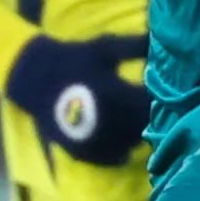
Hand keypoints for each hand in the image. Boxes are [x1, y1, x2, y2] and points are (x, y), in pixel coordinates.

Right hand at [5, 32, 148, 165]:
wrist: (34, 77)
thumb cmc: (73, 59)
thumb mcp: (104, 47)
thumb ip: (135, 46)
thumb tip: (162, 40)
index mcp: (113, 93)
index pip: (149, 104)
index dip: (161, 100)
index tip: (164, 93)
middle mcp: (105, 121)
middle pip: (142, 126)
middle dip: (149, 117)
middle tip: (153, 109)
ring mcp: (92, 139)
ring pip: (129, 144)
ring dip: (137, 135)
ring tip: (138, 123)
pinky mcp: (81, 151)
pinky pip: (110, 159)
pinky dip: (120, 153)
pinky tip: (126, 145)